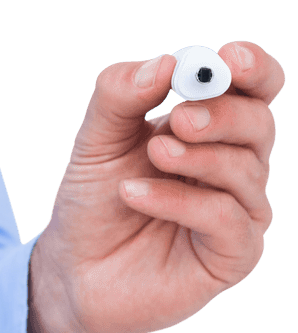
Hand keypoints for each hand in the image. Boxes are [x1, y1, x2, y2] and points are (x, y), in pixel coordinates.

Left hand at [27, 41, 284, 332]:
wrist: (72, 273)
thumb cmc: (92, 205)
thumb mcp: (95, 143)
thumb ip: (119, 97)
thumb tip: (165, 62)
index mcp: (210, 130)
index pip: (255, 88)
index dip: (252, 68)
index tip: (229, 59)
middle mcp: (234, 167)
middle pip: (258, 122)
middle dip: (221, 113)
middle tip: (177, 118)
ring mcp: (238, 212)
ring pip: (246, 168)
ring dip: (195, 158)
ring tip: (152, 157)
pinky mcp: (233, 255)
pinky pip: (226, 218)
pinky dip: (181, 201)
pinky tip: (135, 195)